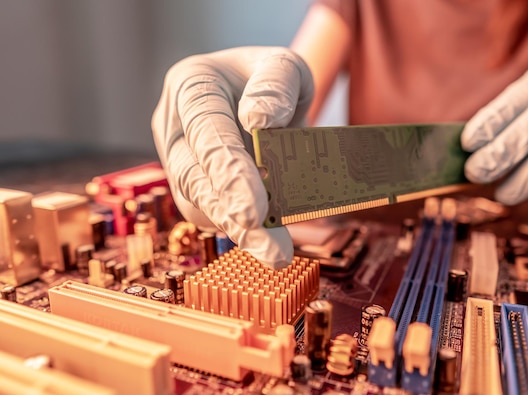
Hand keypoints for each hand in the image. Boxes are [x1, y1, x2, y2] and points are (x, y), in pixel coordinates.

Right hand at [152, 47, 313, 268]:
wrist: (254, 93)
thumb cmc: (268, 78)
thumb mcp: (284, 64)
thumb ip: (276, 83)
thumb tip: (260, 120)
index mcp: (191, 84)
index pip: (205, 129)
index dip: (228, 171)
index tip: (254, 210)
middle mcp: (174, 124)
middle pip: (194, 175)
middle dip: (231, 214)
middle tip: (271, 249)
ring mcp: (178, 157)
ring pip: (198, 201)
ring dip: (236, 231)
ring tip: (275, 252)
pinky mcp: (190, 184)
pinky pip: (208, 212)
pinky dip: (237, 228)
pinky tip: (266, 241)